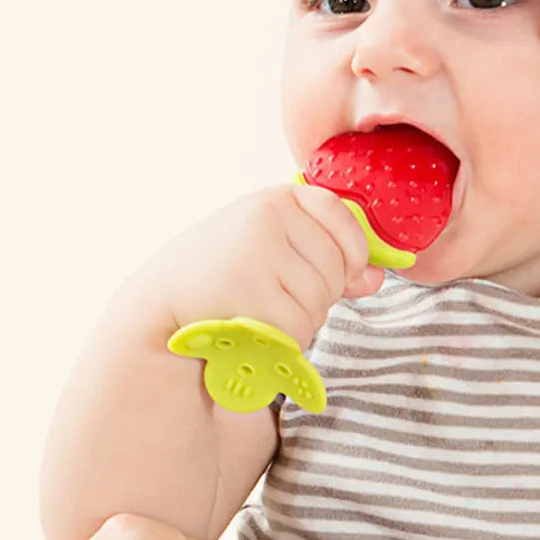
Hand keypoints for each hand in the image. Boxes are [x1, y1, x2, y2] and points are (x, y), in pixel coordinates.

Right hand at [162, 184, 384, 348]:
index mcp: (275, 199)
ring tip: (263, 312)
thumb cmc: (223, 274)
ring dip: (302, 320)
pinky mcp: (249, 292)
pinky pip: (300, 327)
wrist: (162, 304)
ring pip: (320, 301)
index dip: (354, 248)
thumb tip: (376, 277)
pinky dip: (288, 340)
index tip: (350, 269)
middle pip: (335, 267)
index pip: (341, 215)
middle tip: (280, 298)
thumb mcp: (272, 250)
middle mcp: (266, 217)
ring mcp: (256, 252)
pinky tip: (258, 330)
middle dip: (321, 294)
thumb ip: (326, 258)